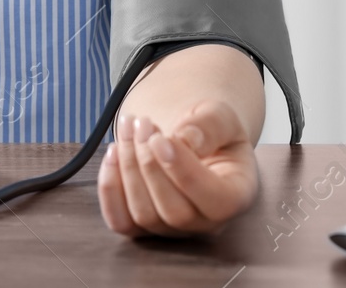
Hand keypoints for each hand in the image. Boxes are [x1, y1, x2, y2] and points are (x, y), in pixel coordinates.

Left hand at [96, 99, 259, 237]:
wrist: (189, 138)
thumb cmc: (209, 130)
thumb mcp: (220, 116)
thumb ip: (210, 126)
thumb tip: (186, 140)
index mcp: (235, 196)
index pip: (215, 200)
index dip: (183, 171)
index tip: (159, 138)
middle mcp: (206, 222)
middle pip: (174, 212)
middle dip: (149, 164)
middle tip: (141, 123)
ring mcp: (172, 229)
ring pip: (144, 215)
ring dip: (128, 168)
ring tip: (129, 129)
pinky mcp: (143, 226)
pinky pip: (120, 221)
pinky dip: (110, 189)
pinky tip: (112, 153)